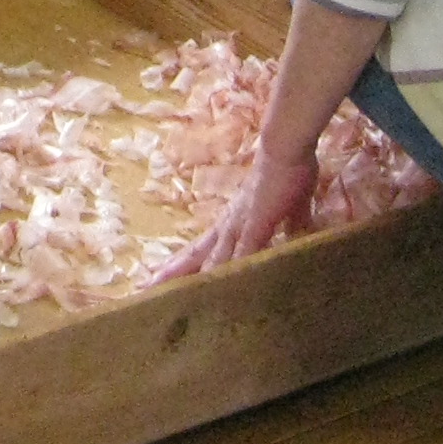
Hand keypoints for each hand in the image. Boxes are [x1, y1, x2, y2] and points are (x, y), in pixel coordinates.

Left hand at [156, 144, 318, 281]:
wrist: (284, 151)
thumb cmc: (284, 176)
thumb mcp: (289, 210)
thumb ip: (291, 226)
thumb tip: (298, 239)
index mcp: (232, 224)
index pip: (202, 248)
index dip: (184, 264)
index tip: (163, 278)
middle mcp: (228, 226)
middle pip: (195, 254)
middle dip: (172, 273)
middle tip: (145, 288)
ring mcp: (238, 225)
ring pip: (210, 257)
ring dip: (191, 276)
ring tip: (168, 292)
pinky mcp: (254, 223)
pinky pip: (241, 251)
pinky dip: (230, 269)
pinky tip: (218, 285)